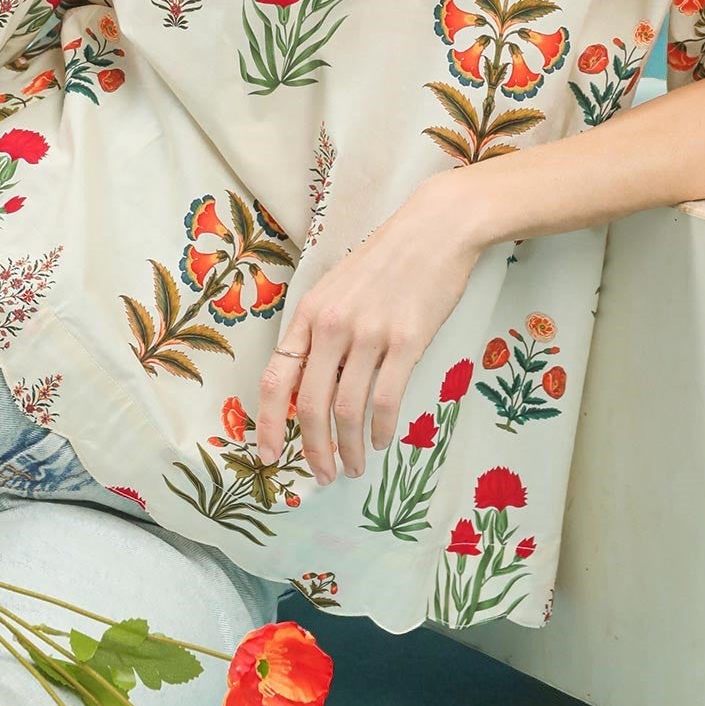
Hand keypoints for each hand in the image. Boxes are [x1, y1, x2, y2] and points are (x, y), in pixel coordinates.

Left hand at [255, 171, 484, 484]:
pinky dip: (382, 429)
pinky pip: (387, 399)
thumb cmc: (386, 259)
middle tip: (321, 475)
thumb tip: (307, 385)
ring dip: (349, 448)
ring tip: (355, 467)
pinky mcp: (408, 341)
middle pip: (310, 405)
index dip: (269, 424)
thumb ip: (319, 332)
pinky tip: (383, 440)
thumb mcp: (337, 288)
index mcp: (309, 313)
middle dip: (312, 450)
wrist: (435, 230)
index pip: (277, 379)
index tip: (270, 455)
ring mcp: (370, 334)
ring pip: (347, 410)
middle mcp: (333, 326)